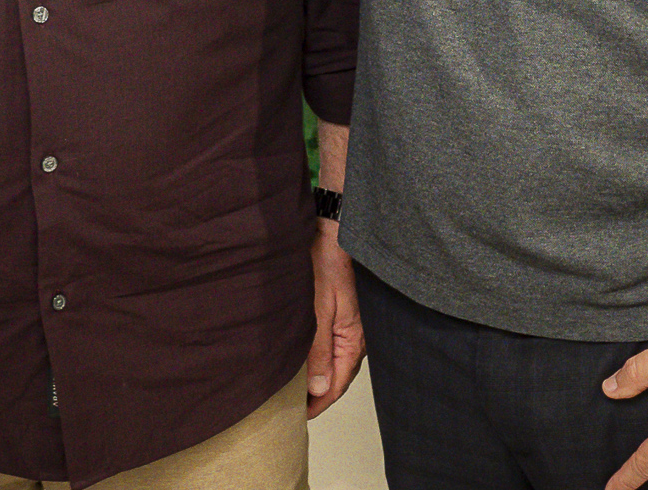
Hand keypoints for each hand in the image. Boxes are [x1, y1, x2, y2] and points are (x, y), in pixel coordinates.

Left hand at [306, 220, 363, 419]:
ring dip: (317, 378)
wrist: (333, 232)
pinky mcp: (341, 317)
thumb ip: (319, 351)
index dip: (318, 404)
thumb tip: (319, 388)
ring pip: (334, 364)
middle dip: (318, 395)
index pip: (337, 385)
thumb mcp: (318, 311)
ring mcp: (348, 327)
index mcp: (353, 340)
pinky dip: (318, 360)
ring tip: (295, 390)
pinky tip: (303, 362)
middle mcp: (354, 338)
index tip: (298, 415)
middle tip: (293, 408)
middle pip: (337, 378)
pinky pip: (331, 348)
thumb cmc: (327, 264)